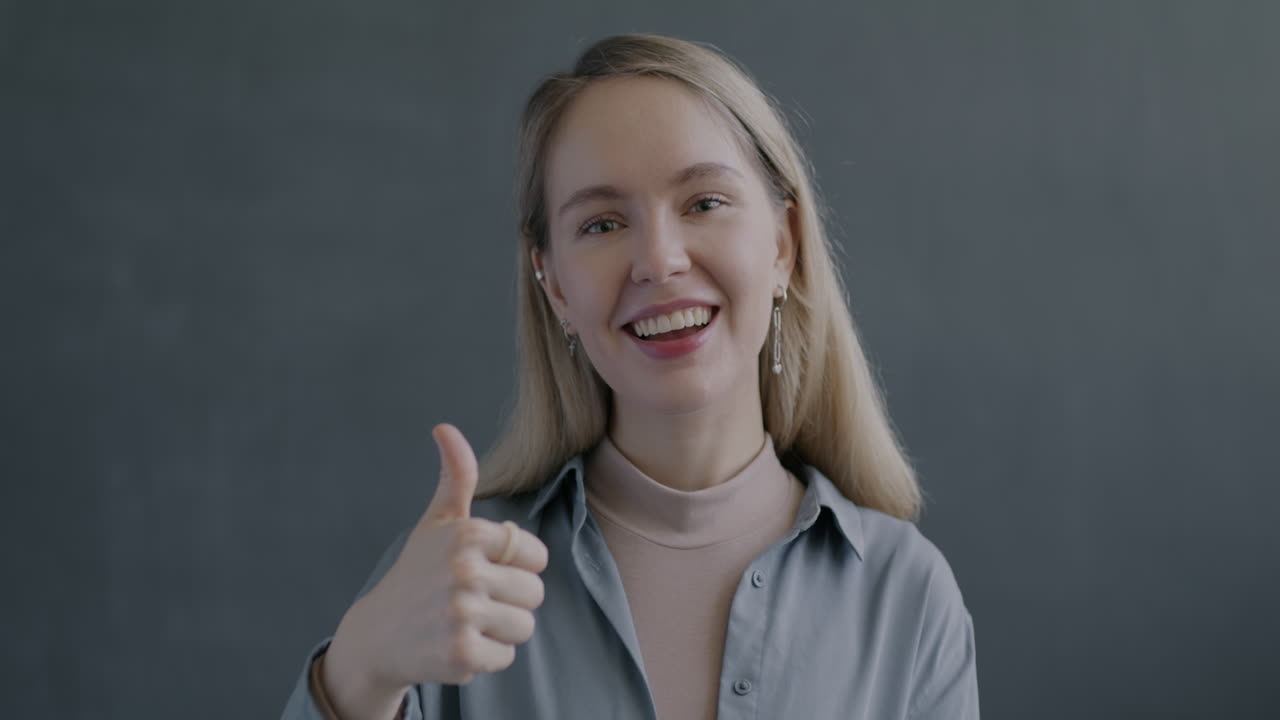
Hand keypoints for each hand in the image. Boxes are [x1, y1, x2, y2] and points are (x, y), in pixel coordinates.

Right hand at [322, 423, 549, 716]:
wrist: (378, 635)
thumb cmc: (418, 573)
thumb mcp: (436, 523)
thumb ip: (456, 476)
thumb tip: (445, 428)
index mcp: (467, 535)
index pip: (535, 556)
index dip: (516, 566)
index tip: (485, 569)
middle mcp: (464, 572)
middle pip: (535, 593)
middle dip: (510, 601)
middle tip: (472, 600)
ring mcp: (462, 614)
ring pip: (525, 627)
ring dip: (500, 630)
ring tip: (465, 622)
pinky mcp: (461, 654)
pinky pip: (507, 656)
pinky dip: (487, 656)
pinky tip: (457, 645)